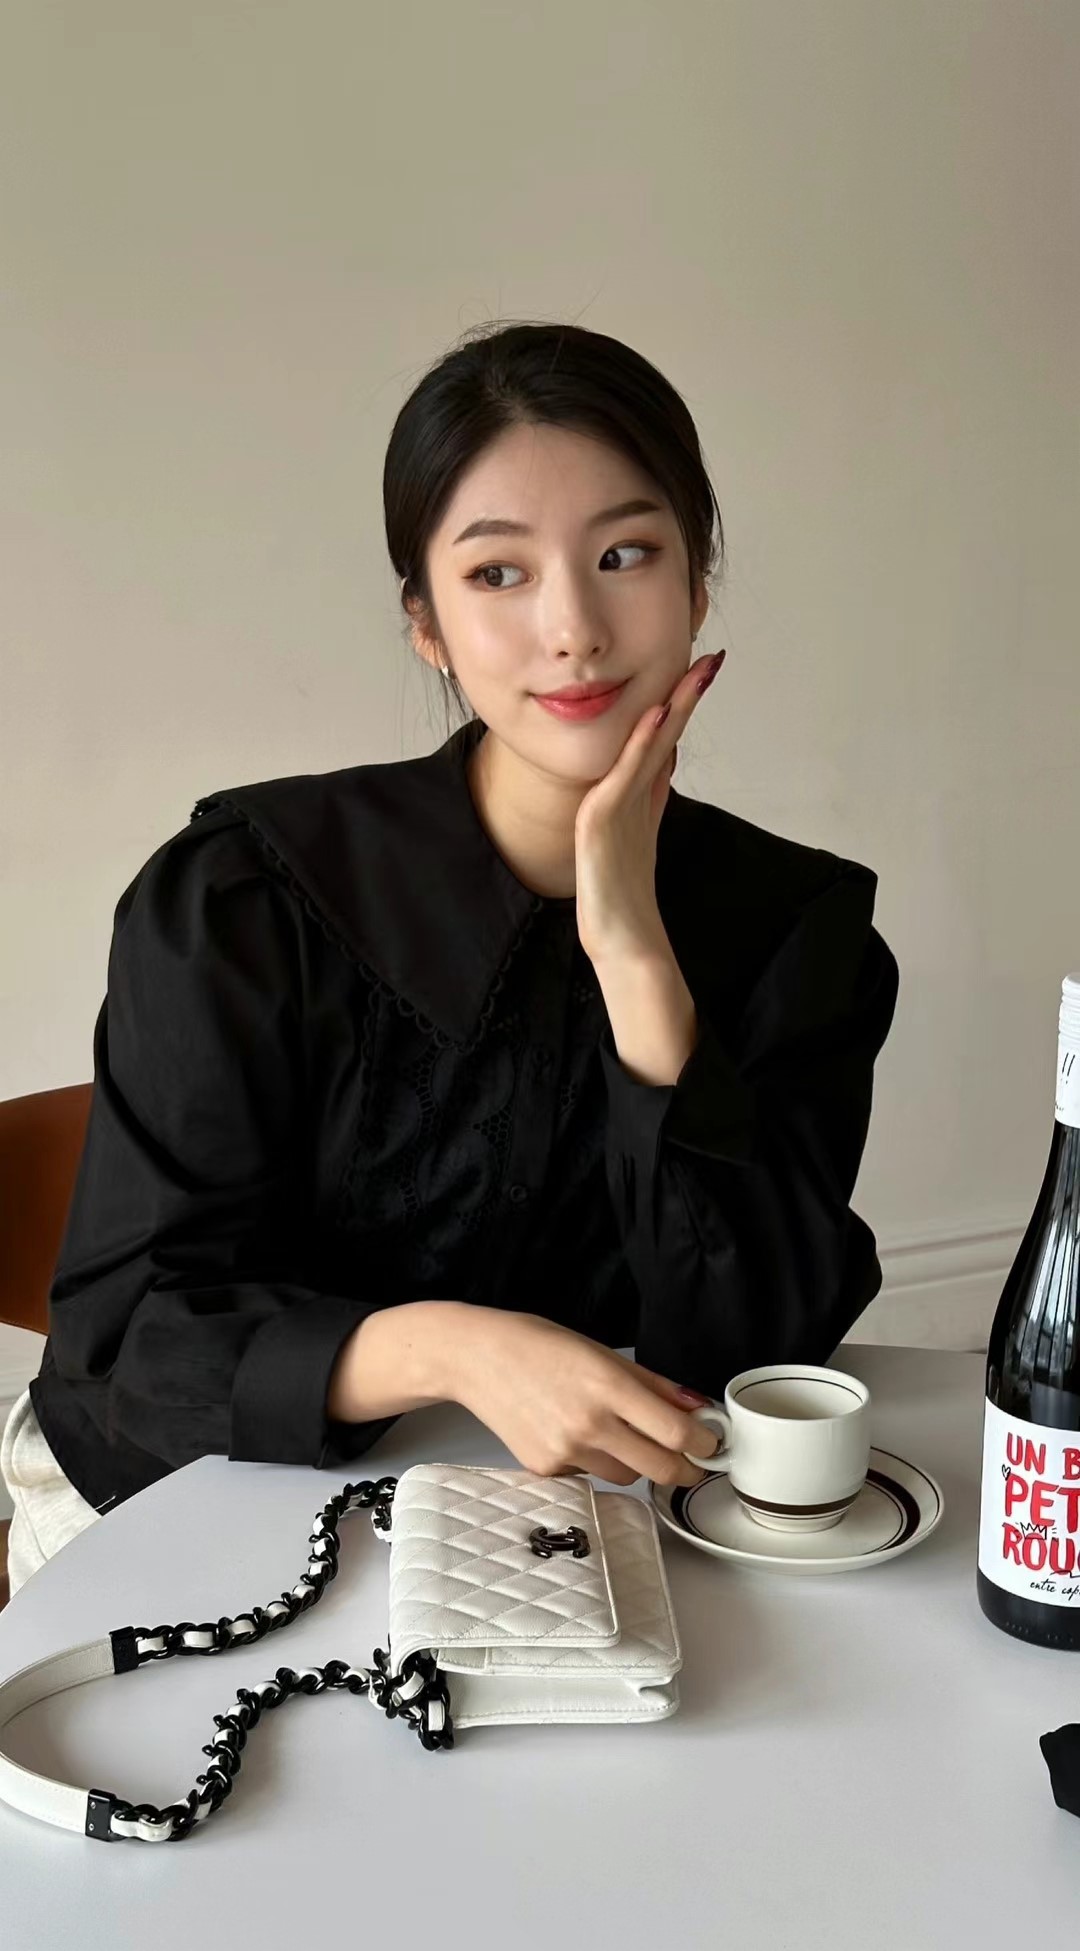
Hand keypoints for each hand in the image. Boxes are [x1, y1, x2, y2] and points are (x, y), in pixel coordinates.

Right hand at [449, 1308, 721, 1487]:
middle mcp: (588, 1424)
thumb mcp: (603, 1353)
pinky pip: (589, 1476)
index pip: (675, 1432)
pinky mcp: (545, 1470)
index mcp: (608, 1386)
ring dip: (636, 1463)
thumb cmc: (538, 1345)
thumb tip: (696, 1407)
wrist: (476, 1358)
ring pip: (626, 1477)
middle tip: (690, 1460)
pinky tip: (573, 1433)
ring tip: (616, 1434)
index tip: (711, 1443)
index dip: (703, 1443)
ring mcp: (565, 1451)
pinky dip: (594, 1461)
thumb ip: (653, 1384)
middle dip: (684, 1468)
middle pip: (660, 1468)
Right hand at [573, 648, 725, 964]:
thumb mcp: (642, 837)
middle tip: (706, 657)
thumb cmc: (625, 898)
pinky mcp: (599, 822)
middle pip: (657, 736)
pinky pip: (626, 775)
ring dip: (668, 707)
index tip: (703, 672)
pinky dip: (640, 743)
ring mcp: (608, 806)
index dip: (682, 706)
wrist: (619, 942)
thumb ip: (650, 797)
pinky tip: (655, 716)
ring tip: (690, 673)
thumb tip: (665, 760)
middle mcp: (619, 795)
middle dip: (682, 694)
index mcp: (634, 798)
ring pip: (644, 746)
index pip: (663, 742)